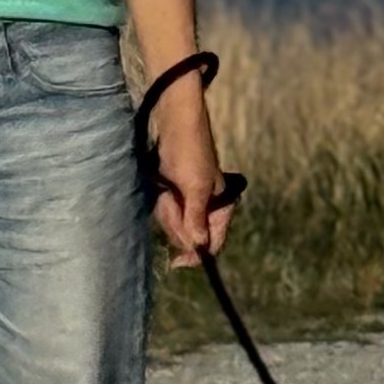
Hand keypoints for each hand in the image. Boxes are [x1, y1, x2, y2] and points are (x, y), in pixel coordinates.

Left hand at [149, 98, 232, 267]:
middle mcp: (208, 207)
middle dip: (176, 222)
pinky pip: (166, 210)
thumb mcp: (195, 187)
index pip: (213, 243)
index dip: (196, 255)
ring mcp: (190, 200)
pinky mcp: (175, 193)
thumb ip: (196, 218)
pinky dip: (162, 204)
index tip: (177, 262)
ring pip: (175, 223)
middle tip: (170, 199)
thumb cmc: (189, 151)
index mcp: (221, 206)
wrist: (173, 121)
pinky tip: (161, 188)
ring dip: (167, 210)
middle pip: (190, 235)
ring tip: (165, 189)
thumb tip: (199, 246)